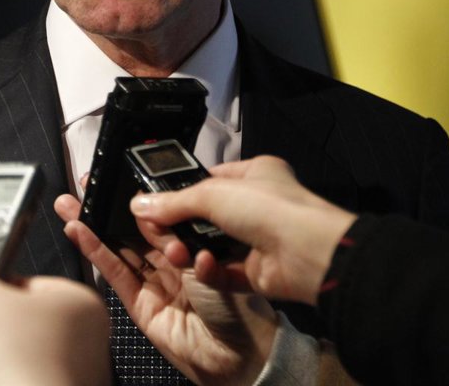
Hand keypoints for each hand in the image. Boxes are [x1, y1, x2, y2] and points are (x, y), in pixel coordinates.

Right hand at [54, 194, 277, 385]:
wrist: (248, 346)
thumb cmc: (246, 287)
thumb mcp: (213, 233)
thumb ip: (175, 216)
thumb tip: (141, 204)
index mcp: (205, 233)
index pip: (169, 206)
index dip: (143, 194)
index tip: (116, 178)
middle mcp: (183, 255)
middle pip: (140, 227)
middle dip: (111, 208)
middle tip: (85, 187)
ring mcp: (163, 281)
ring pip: (123, 248)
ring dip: (95, 226)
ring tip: (69, 206)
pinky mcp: (145, 305)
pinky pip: (118, 274)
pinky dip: (97, 253)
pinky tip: (80, 232)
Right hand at [129, 155, 357, 305]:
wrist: (308, 253)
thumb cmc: (271, 208)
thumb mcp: (213, 193)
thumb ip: (173, 201)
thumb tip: (139, 204)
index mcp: (255, 175)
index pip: (211, 178)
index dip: (184, 188)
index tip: (157, 199)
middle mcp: (258, 206)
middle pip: (208, 215)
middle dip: (183, 223)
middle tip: (156, 229)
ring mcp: (258, 240)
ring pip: (213, 245)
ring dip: (193, 249)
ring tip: (174, 251)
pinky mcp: (256, 272)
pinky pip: (224, 272)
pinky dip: (210, 270)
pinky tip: (200, 265)